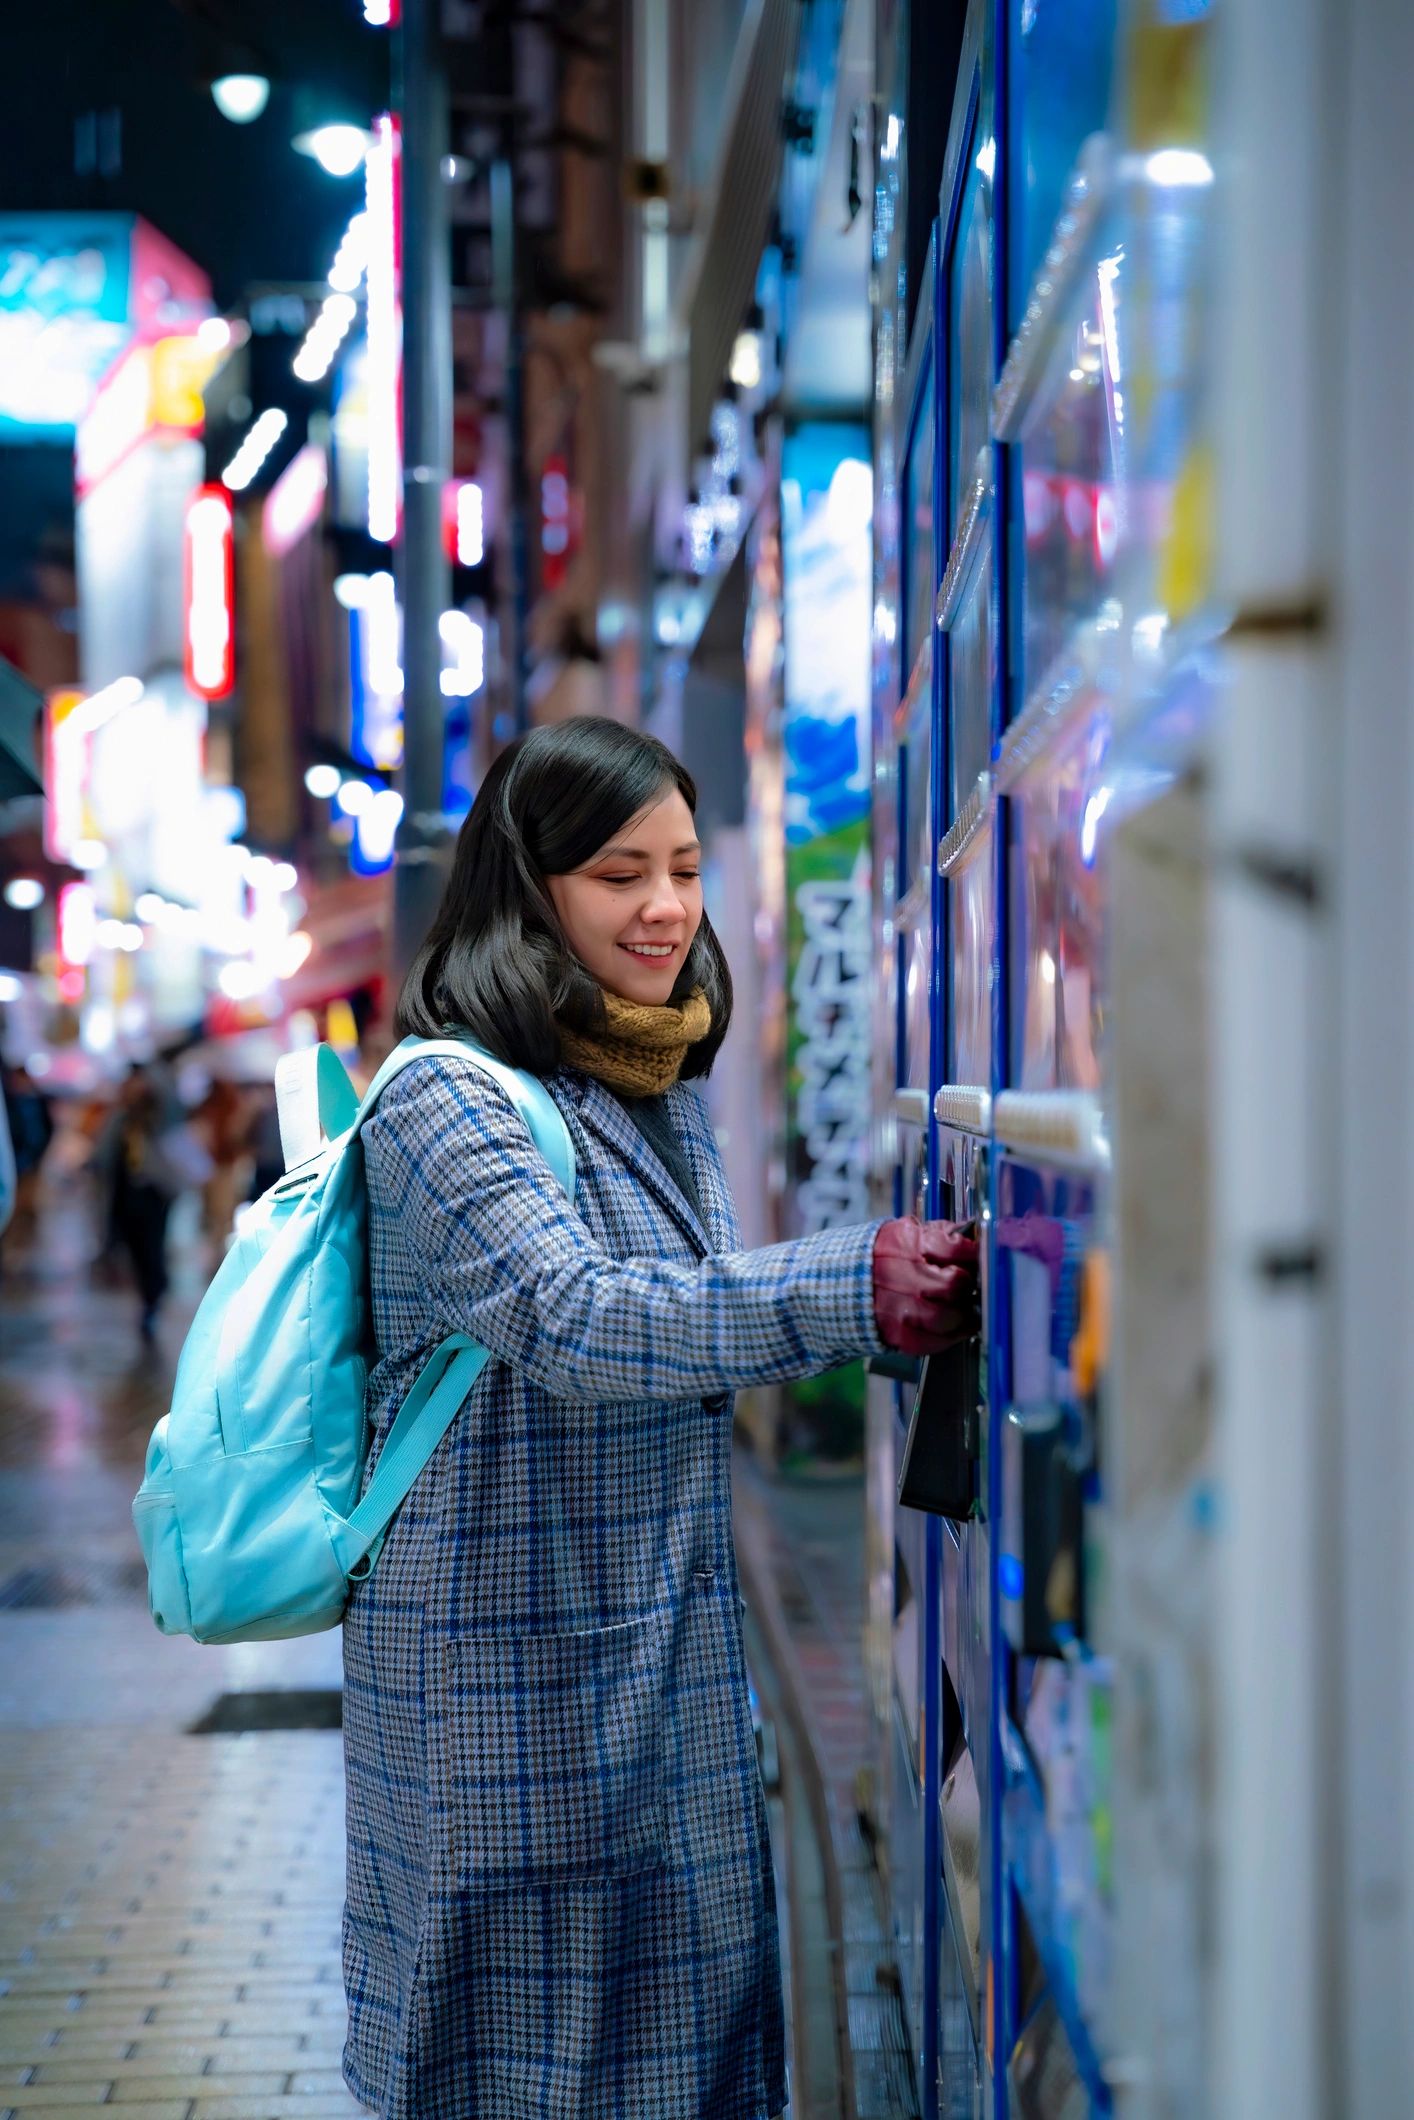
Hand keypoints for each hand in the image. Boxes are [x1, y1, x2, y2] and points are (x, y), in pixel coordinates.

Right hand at [872, 1217, 979, 1356]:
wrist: (835, 1284)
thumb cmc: (878, 1258)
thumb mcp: (903, 1233)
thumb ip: (939, 1234)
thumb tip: (973, 1237)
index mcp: (904, 1243)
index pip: (954, 1248)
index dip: (973, 1254)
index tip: (977, 1258)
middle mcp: (899, 1275)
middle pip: (953, 1284)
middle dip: (966, 1284)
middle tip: (968, 1284)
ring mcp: (897, 1308)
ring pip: (947, 1317)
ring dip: (963, 1314)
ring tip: (964, 1308)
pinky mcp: (897, 1334)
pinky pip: (935, 1342)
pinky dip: (950, 1336)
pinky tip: (953, 1326)